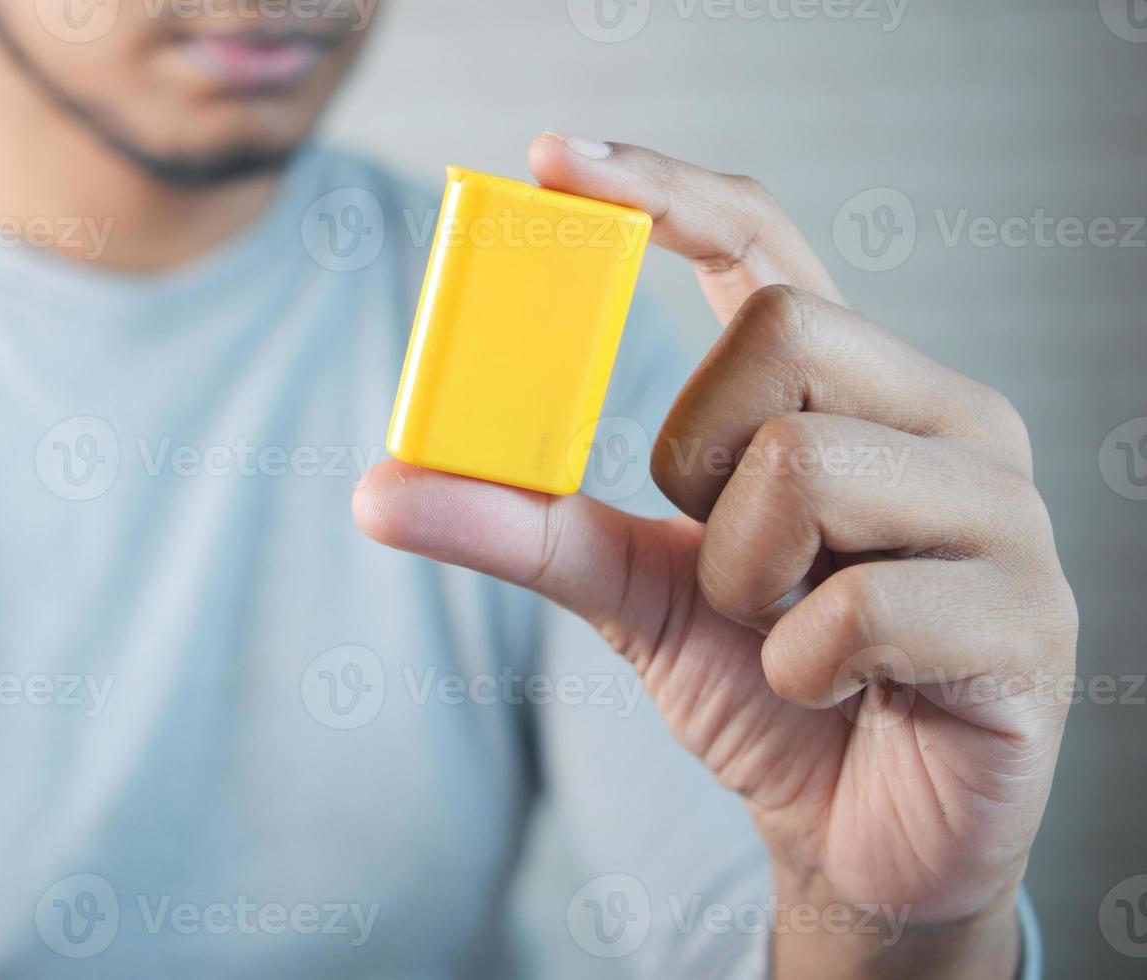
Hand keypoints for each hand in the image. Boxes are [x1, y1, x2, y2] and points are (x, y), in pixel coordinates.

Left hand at [353, 135, 1077, 977]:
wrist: (859, 841)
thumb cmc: (766, 691)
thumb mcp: (634, 594)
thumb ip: (527, 527)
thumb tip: (378, 486)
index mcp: (856, 389)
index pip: (766, 243)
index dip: (665, 191)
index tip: (554, 159)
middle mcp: (946, 419)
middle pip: (782, 332)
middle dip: (701, 463)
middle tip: (731, 559)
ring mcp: (1003, 511)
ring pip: (810, 463)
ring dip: (745, 581)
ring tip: (787, 636)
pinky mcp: (1027, 618)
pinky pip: (856, 608)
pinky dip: (799, 668)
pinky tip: (839, 693)